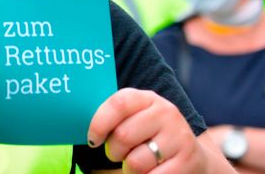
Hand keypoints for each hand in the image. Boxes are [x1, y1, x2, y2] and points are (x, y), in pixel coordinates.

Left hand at [88, 88, 232, 172]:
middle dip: (113, 152)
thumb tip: (72, 120)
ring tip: (136, 164)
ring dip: (128, 170)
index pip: (119, 103)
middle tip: (117, 154)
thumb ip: (113, 118)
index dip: (99, 122)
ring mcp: (179, 137)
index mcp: (147, 98)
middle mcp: (166, 112)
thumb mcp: (134, 119)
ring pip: (135, 162)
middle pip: (123, 136)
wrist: (191, 155)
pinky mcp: (188, 161)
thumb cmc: (148, 136)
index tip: (92, 139)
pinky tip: (150, 173)